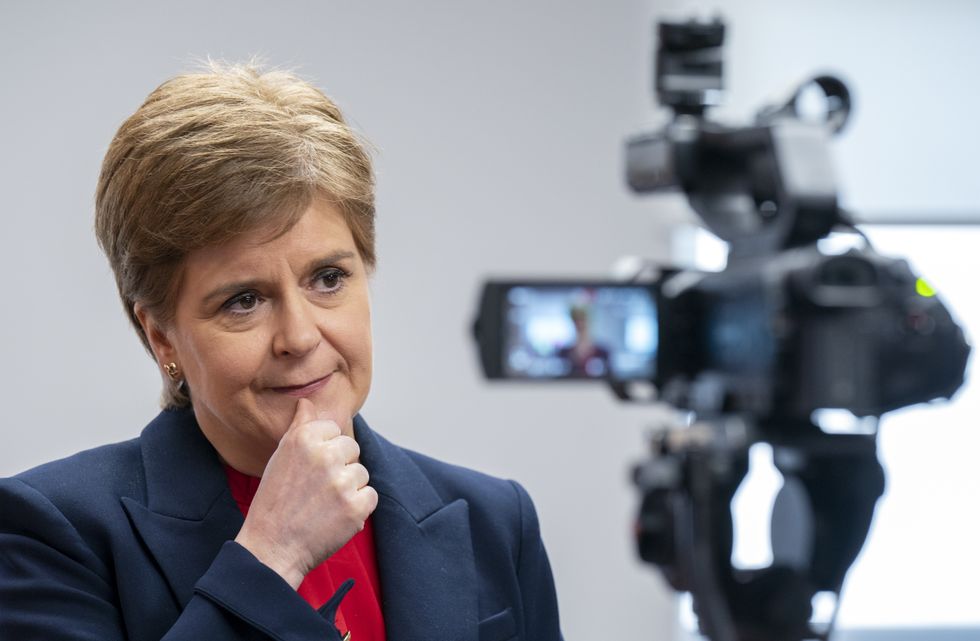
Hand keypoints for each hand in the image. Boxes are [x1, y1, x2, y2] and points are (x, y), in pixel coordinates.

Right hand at [234, 398, 378, 588]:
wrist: (271, 548)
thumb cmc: (274, 501)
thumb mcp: (281, 457)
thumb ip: (299, 427)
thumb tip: (307, 402)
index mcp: (304, 439)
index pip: (334, 430)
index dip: (324, 451)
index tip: (309, 470)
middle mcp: (324, 456)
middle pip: (352, 449)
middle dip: (339, 467)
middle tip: (316, 489)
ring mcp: (341, 482)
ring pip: (361, 473)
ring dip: (349, 489)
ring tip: (323, 505)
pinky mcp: (355, 507)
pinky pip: (371, 496)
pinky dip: (358, 508)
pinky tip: (335, 516)